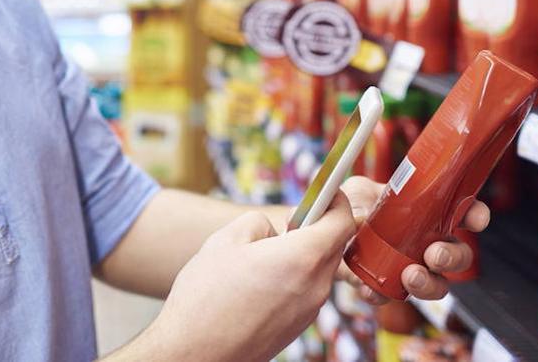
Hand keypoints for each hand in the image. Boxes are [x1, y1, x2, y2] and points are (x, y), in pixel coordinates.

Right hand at [130, 192, 356, 361]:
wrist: (196, 352)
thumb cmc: (206, 297)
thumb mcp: (226, 240)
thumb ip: (259, 223)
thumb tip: (273, 230)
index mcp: (301, 258)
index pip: (341, 221)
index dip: (335, 201)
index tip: (326, 192)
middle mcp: (314, 287)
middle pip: (334, 246)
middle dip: (318, 227)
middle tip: (290, 220)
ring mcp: (309, 311)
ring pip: (319, 269)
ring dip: (304, 255)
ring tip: (266, 255)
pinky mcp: (298, 327)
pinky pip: (307, 291)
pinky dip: (295, 278)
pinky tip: (262, 281)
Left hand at [336, 175, 489, 303]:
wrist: (328, 230)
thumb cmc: (353, 206)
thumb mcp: (358, 192)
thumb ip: (363, 200)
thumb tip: (365, 217)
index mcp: (429, 213)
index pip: (463, 212)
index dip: (475, 215)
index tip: (475, 219)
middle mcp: (427, 243)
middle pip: (459, 256)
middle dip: (452, 258)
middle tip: (434, 255)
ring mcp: (411, 268)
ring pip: (437, 285)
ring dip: (428, 284)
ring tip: (411, 276)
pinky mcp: (385, 286)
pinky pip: (390, 297)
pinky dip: (382, 294)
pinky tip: (370, 289)